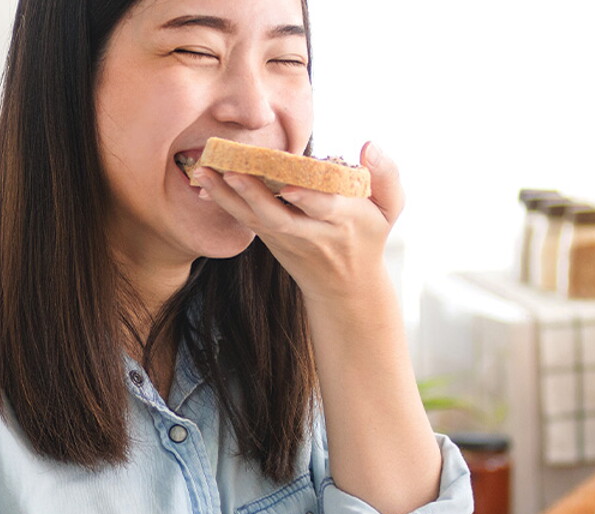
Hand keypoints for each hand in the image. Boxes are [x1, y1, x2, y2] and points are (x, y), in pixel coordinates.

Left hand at [193, 141, 403, 303]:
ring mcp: (286, 239)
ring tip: (204, 171)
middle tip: (231, 173)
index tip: (289, 185)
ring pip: (255, 220)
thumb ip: (386, 175)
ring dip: (227, 196)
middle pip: (280, 217)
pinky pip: (246, 221)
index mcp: (344, 221)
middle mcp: (311, 233)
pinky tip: (203, 182)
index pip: (325, 209)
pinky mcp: (270, 240)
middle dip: (255, 196)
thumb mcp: (390, 208)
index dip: (308, 198)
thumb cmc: (368, 235)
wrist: (345, 286)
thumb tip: (370, 145)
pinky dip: (224, 202)